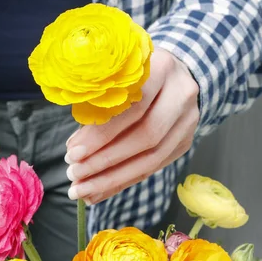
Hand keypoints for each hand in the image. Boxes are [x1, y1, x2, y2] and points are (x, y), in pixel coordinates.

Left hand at [65, 49, 199, 203]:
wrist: (179, 74)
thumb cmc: (136, 75)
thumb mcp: (118, 78)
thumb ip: (98, 107)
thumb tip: (75, 148)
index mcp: (163, 68)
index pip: (133, 107)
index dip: (102, 134)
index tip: (74, 152)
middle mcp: (181, 95)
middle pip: (146, 136)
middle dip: (105, 161)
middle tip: (74, 174)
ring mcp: (187, 122)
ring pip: (151, 159)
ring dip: (112, 178)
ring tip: (82, 189)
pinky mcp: (184, 142)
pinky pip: (152, 168)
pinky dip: (122, 181)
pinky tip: (98, 192)